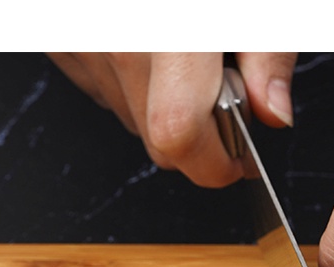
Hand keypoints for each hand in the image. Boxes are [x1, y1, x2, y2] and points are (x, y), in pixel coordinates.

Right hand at [48, 52, 296, 187]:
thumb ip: (267, 53)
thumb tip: (274, 116)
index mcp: (168, 35)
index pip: (180, 139)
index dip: (215, 164)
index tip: (240, 160)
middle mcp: (115, 42)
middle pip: (159, 143)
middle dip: (198, 140)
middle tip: (223, 94)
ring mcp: (79, 44)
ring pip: (129, 119)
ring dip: (162, 107)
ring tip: (179, 53)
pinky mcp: (59, 42)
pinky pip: (102, 87)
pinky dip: (130, 80)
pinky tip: (147, 43)